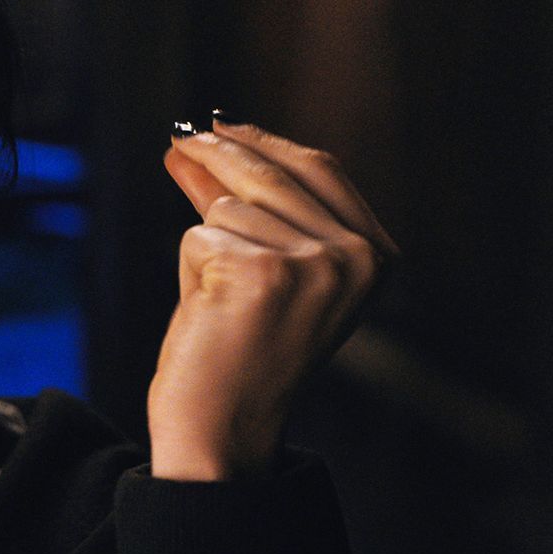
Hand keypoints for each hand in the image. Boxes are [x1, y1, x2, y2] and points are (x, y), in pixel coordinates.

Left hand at [148, 119, 398, 480]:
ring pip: (228, 207)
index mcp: (375, 255)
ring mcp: (311, 263)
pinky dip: (188, 269)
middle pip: (270, 173)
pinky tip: (208, 313)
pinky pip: (198, 235)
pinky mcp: (259, 272)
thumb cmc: (238, 355)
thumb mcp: (263, 270)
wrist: (221, 428)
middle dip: (216, 154)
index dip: (264, 142)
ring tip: (218, 302)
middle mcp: (355, 257)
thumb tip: (199, 142)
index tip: (219, 125)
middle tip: (176, 143)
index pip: (319, 168)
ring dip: (204, 245)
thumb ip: (245, 206)